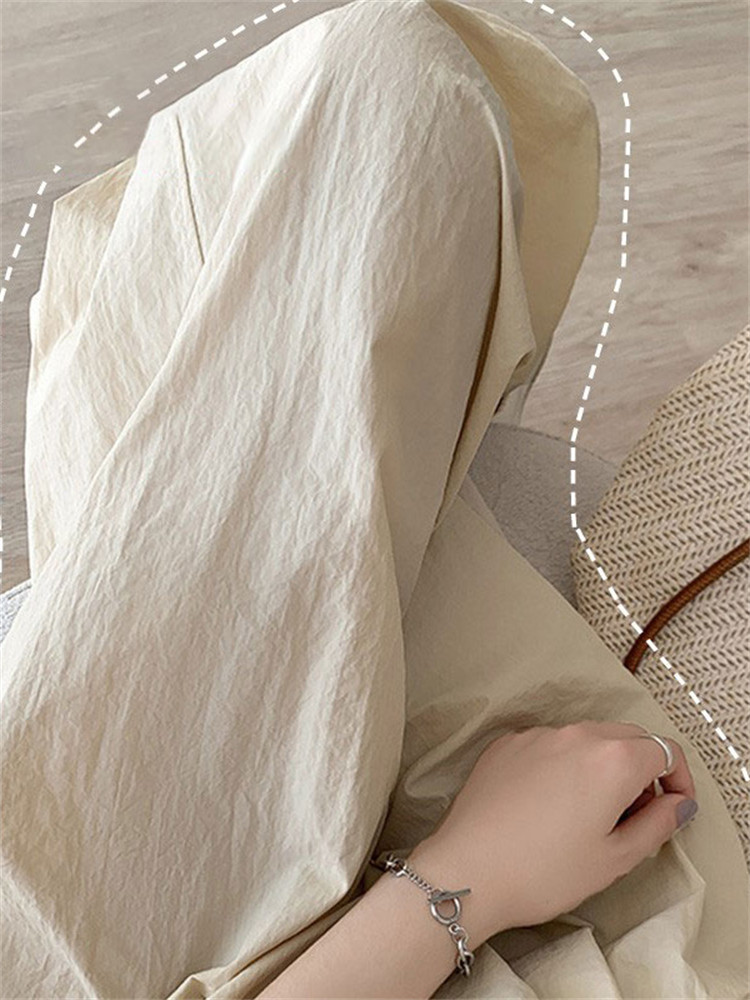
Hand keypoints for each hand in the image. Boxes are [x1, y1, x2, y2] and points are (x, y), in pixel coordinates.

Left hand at [407, 720, 697, 943]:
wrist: (468, 871)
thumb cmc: (542, 872)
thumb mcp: (615, 859)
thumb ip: (657, 824)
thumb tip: (678, 805)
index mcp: (612, 759)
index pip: (665, 751)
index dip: (678, 780)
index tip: (674, 808)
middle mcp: (575, 735)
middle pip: (628, 737)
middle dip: (643, 770)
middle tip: (636, 815)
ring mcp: (537, 735)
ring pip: (587, 738)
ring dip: (602, 765)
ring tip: (592, 813)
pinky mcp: (507, 744)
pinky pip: (549, 745)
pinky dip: (563, 765)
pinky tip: (551, 804)